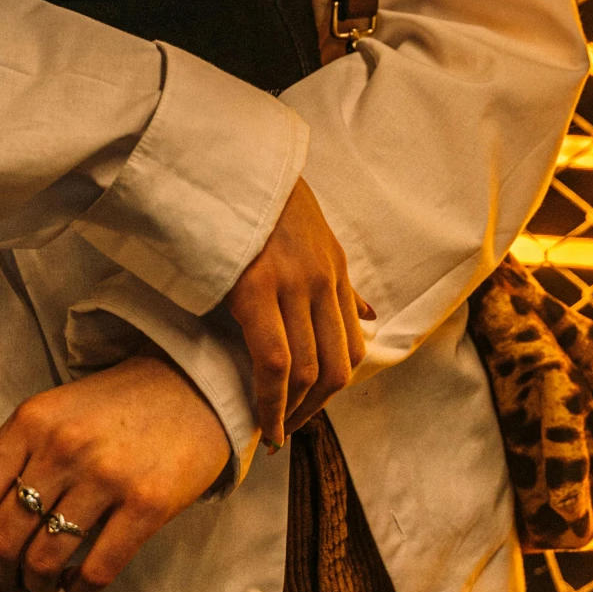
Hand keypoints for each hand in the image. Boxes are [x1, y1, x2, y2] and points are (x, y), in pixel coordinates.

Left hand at [0, 354, 228, 591]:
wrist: (192, 385)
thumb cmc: (114, 409)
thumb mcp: (53, 415)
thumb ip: (15, 462)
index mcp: (28, 423)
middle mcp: (61, 447)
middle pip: (0, 542)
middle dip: (0, 579)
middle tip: (13, 584)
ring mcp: (106, 474)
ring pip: (44, 562)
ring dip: (38, 586)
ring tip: (46, 582)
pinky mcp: (148, 502)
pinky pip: (96, 571)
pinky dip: (78, 590)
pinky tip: (80, 582)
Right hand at [225, 177, 371, 450]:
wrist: (221, 159)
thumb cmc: (255, 199)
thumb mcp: (311, 236)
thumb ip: (339, 283)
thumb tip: (371, 318)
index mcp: (334, 266)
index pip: (352, 344)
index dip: (334, 385)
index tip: (310, 406)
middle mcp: (322, 278)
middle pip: (337, 365)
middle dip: (316, 408)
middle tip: (289, 430)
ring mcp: (292, 285)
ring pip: (309, 370)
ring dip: (293, 412)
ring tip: (272, 432)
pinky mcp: (256, 290)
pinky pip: (275, 361)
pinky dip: (271, 400)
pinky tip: (260, 419)